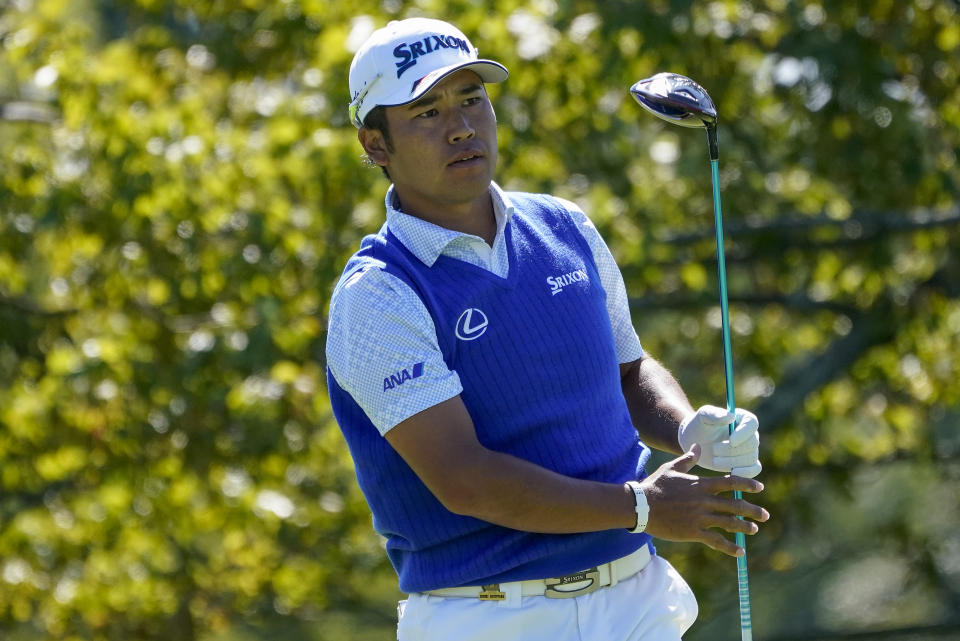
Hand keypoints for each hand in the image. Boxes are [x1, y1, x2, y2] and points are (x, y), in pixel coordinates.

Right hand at [641, 445, 768, 556]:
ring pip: (729, 523)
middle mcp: (703, 501)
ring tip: (753, 529)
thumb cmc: (655, 485)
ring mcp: (699, 517)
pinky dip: (729, 547)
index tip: (760, 488)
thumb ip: (688, 459)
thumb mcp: (671, 469)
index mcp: (700, 484)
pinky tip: (740, 551)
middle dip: (752, 510)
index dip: (747, 484)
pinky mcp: (693, 532)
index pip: (730, 483)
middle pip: (735, 505)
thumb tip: (698, 446)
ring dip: (744, 527)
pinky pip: (716, 541)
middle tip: (765, 515)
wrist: (640, 505)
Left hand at [678, 405, 761, 477]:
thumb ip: (714, 414)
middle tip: (714, 449)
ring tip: (714, 459)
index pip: (752, 423)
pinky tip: (732, 473)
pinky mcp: (747, 464)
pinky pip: (754, 470)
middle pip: (752, 444)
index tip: (731, 440)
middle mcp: (750, 433)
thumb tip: (731, 416)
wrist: (695, 441)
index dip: (744, 433)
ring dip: (732, 461)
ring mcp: (750, 449)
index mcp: (742, 418)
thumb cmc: (699, 425)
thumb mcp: (702, 416)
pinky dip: (745, 473)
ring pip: (750, 458)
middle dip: (732, 450)